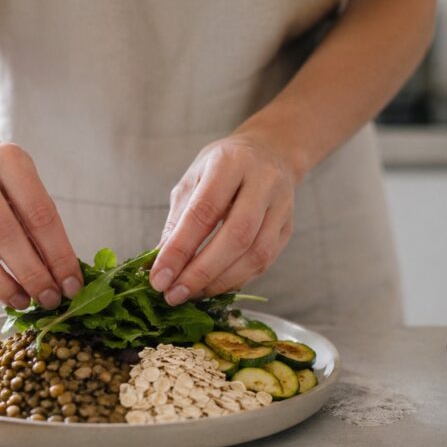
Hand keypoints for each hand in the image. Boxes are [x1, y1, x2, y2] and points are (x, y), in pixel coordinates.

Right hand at [0, 132, 82, 309]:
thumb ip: (40, 223)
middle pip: (1, 231)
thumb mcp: (27, 183)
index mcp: (8, 161)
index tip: (71, 285)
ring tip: (22, 301)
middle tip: (48, 298)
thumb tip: (61, 275)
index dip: (59, 255)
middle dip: (30, 273)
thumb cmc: (0, 176)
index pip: (39, 214)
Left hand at [150, 134, 300, 304]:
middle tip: (174, 295)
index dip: (180, 249)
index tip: (159, 278)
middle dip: (201, 272)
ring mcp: (281, 206)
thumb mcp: (193, 181)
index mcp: (230, 163)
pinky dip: (236, 280)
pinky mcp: (288, 228)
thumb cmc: (223, 167)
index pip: (204, 212)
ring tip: (191, 294)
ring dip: (220, 282)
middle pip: (236, 237)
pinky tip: (213, 287)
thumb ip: (177, 221)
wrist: (269, 152)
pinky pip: (264, 262)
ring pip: (255, 254)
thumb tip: (158, 266)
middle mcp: (263, 182)